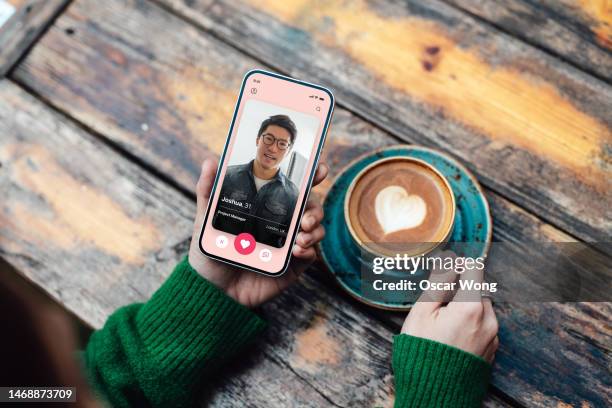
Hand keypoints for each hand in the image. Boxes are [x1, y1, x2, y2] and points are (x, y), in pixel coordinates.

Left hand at [188, 158, 327, 307]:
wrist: (212, 289)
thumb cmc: (211, 252)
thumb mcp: (206, 219)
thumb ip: (208, 191)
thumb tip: (210, 162)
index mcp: (266, 207)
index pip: (292, 187)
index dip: (309, 175)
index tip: (318, 169)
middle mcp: (281, 223)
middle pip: (310, 206)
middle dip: (315, 207)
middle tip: (304, 216)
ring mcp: (289, 243)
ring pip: (315, 228)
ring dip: (315, 228)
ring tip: (300, 235)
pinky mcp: (292, 265)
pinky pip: (311, 254)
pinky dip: (309, 249)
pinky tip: (297, 249)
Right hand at [401, 251, 498, 362]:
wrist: (434, 395)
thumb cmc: (422, 352)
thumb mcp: (422, 312)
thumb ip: (438, 283)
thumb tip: (448, 260)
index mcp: (471, 307)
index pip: (474, 268)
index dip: (458, 263)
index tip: (445, 267)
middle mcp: (488, 320)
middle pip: (478, 288)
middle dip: (460, 288)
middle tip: (437, 301)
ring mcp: (492, 337)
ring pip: (482, 307)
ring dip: (466, 306)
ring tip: (441, 322)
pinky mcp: (491, 350)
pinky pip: (483, 326)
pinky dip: (470, 323)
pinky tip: (450, 335)